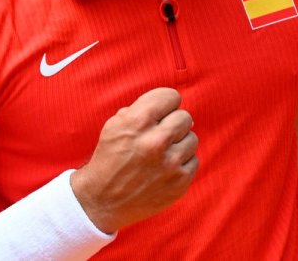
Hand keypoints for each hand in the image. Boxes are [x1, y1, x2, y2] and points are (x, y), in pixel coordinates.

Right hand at [71, 88, 197, 233]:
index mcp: (137, 122)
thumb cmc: (110, 158)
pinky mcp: (180, 182)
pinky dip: (182, 163)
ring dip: (178, 144)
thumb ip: (143, 109)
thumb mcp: (115, 125)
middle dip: (172, 124)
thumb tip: (174, 108)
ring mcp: (170, 163)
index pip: (171, 96)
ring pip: (192, 138)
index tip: (159, 114)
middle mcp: (156, 141)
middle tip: (159, 135)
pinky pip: (194, 160)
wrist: (103, 200)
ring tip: (161, 153)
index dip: (164, 104)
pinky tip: (165, 168)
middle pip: (184, 117)